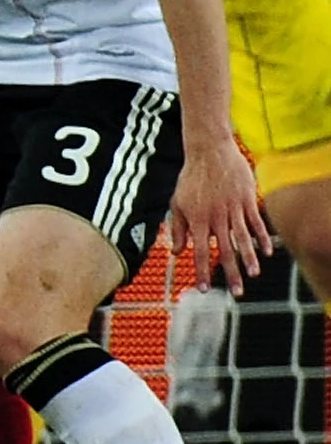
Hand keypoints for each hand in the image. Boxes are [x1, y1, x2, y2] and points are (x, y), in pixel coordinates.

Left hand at [169, 142, 271, 290]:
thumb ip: (178, 229)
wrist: (209, 151)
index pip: (199, 251)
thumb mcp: (177, 203)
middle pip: (224, 250)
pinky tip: (267, 252)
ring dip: (249, 259)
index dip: (201, 271)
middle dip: (230, 273)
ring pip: (243, 238)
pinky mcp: (247, 199)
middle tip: (237, 293)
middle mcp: (216, 217)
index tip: (204, 289)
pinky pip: (256, 222)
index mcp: (197, 219)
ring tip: (253, 275)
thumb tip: (176, 252)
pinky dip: (262, 237)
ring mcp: (233, 208)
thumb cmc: (191, 178)